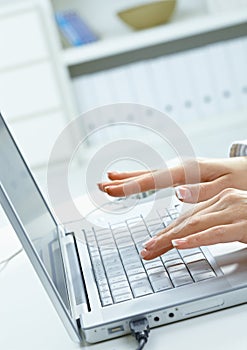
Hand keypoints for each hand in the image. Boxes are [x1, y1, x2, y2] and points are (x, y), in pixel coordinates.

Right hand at [98, 157, 246, 201]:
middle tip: (101, 185)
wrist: (246, 172)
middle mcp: (179, 168)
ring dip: (125, 178)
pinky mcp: (179, 174)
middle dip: (122, 181)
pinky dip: (138, 179)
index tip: (113, 189)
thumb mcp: (225, 187)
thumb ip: (201, 191)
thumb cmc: (238, 180)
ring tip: (107, 180)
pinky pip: (154, 177)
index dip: (131, 186)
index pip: (153, 180)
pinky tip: (130, 180)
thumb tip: (178, 193)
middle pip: (144, 175)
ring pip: (146, 174)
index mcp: (187, 171)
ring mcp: (178, 170)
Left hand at [141, 188, 246, 259]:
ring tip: (154, 247)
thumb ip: (209, 223)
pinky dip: (196, 238)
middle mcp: (223, 201)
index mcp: (217, 199)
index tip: (150, 243)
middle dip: (163, 236)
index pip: (185, 216)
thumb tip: (186, 235)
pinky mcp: (243, 223)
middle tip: (146, 249)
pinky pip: (215, 232)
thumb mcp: (230, 219)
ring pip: (196, 225)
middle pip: (186, 220)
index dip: (165, 230)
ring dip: (172, 238)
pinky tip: (180, 244)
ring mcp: (233, 210)